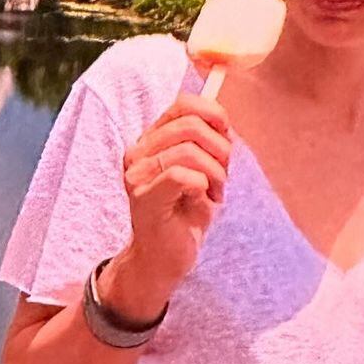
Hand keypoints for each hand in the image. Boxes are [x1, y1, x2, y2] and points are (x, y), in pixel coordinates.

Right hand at [121, 92, 231, 299]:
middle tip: (222, 175)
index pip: (181, 105)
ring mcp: (137, 175)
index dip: (212, 111)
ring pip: (190, 152)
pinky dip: (203, 186)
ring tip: (213, 193)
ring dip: (215, 174)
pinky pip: (182, 176)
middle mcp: (137, 153)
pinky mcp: (143, 197)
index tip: (227, 130)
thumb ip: (207, 143)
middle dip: (219, 149)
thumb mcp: (202, 171)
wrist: (165, 257)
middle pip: (190, 126)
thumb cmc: (184, 215)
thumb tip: (221, 118)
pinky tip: (202, 200)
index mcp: (150, 141)